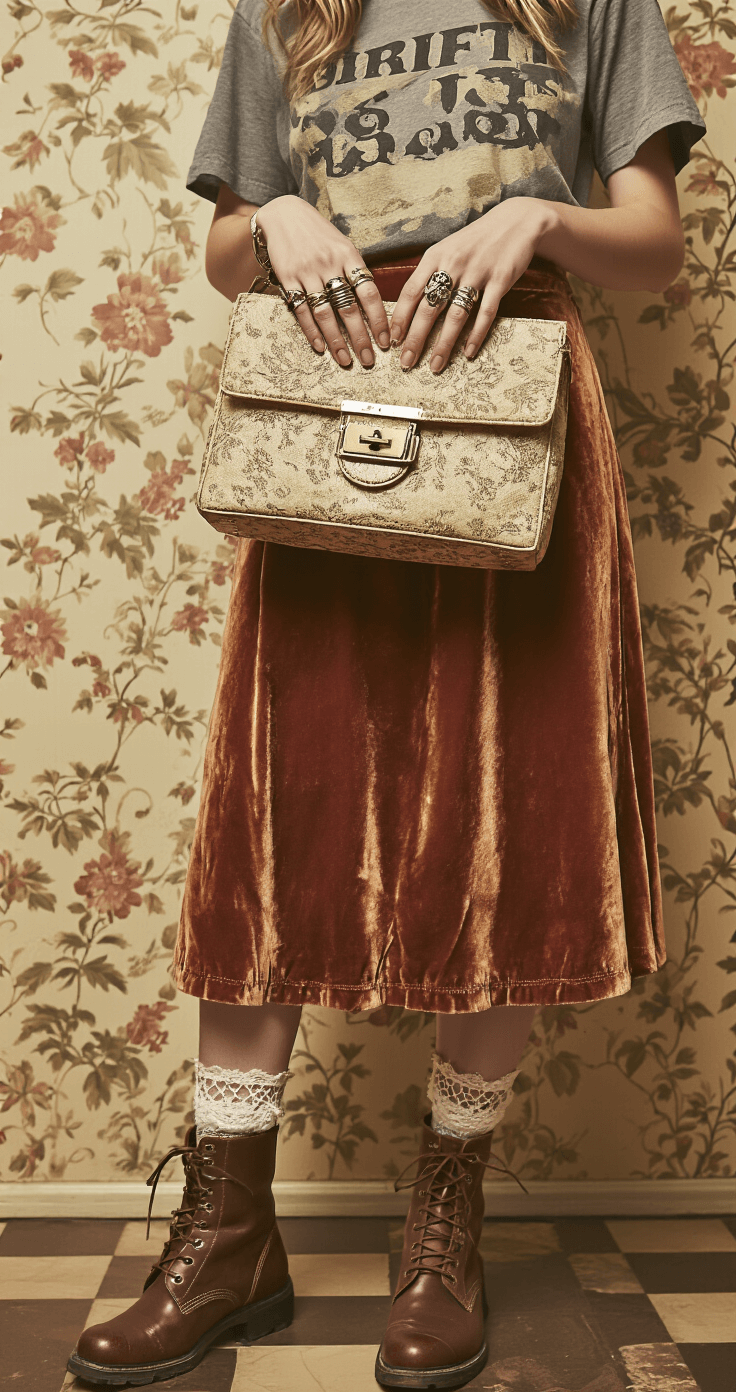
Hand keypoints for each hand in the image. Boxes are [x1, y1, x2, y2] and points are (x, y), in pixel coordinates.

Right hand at [257, 195, 389, 368]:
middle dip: (360, 338)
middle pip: (349, 308)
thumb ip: (355, 272)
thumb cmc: (319, 234)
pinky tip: (320, 346)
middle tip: (368, 359)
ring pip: (325, 313)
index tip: (385, 341)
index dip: (379, 319)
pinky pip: (302, 310)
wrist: (284, 215)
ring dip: (336, 340)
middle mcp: (329, 264)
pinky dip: (311, 331)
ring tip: (345, 360)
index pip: (369, 293)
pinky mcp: (288, 278)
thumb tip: (372, 305)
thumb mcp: (343, 245)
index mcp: (348, 256)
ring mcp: (308, 272)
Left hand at [389, 198, 554, 372]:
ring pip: (456, 315)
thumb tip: (408, 305)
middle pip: (429, 308)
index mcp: (435, 256)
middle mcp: (453, 264)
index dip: (400, 318)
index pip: (411, 291)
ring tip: (436, 365)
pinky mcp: (500, 280)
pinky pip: (486, 313)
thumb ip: (429, 273)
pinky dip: (476, 335)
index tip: (392, 340)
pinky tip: (469, 352)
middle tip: (407, 362)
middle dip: (416, 339)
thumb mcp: (447, 249)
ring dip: (444, 344)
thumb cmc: (475, 241)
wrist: (515, 221)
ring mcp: (477, 272)